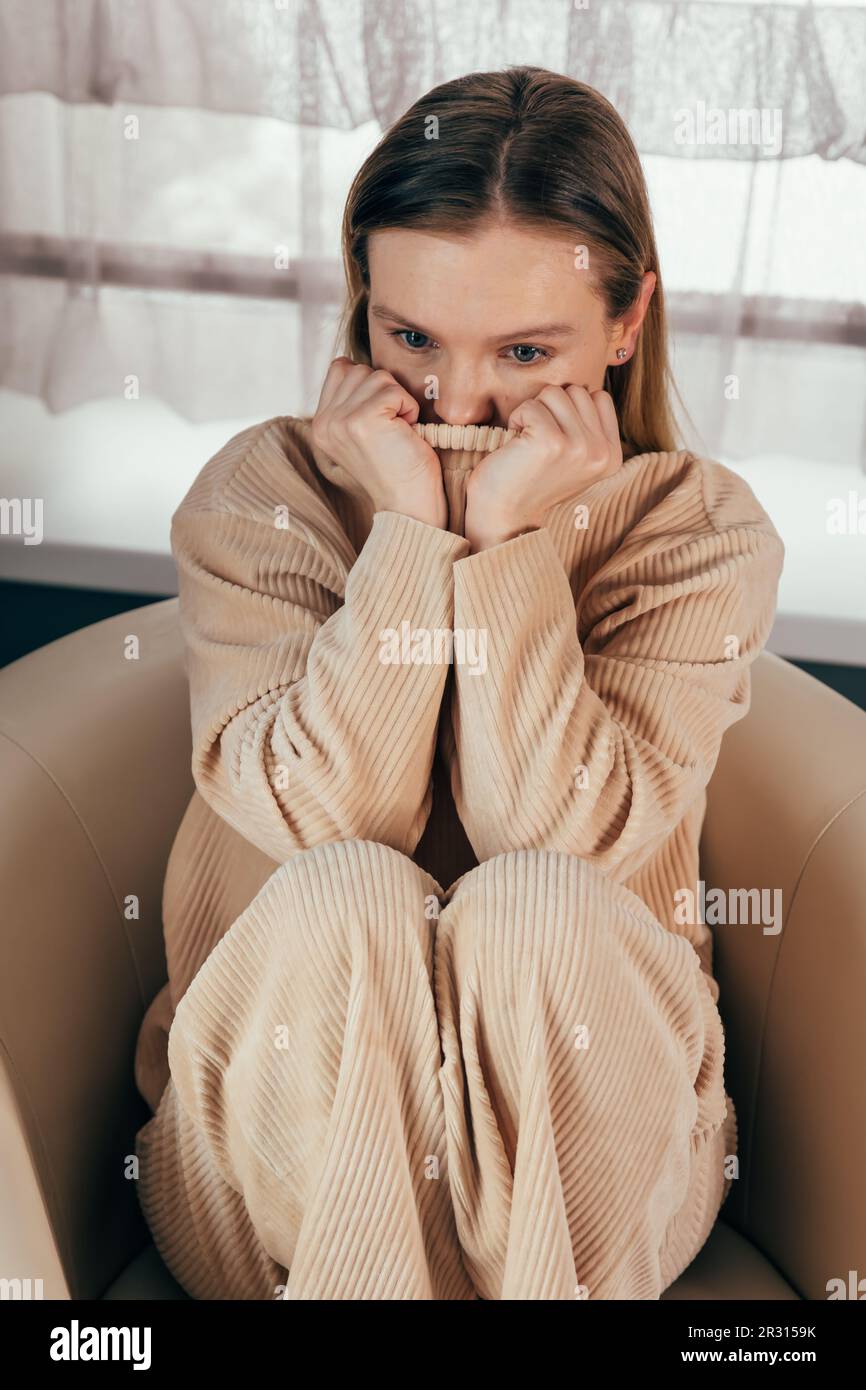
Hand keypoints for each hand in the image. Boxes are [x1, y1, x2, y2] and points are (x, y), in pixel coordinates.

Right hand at [311, 357, 446, 529]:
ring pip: (377, 376)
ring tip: (398, 433)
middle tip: (391, 430)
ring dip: (398, 401)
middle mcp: (324, 421)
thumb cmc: (399, 467)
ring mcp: (340, 420)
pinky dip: (409, 409)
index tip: (380, 421)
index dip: (369, 387)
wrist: (409, 506)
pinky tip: (405, 434)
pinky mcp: (362, 419)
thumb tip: (360, 366)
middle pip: (360, 369)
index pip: (341, 368)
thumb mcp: (363, 430)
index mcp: (320, 424)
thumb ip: (352, 400)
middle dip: (384, 393)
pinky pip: (394, 389)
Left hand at [463, 385, 622, 552]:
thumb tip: (584, 387)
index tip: (556, 438)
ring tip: (528, 440)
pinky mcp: (552, 442)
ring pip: (555, 392)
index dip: (570, 408)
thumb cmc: (531, 479)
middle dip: (551, 408)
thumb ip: (588, 425)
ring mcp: (579, 447)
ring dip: (534, 411)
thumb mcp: (575, 455)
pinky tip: (516, 444)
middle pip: (577, 391)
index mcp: (612, 455)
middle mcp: (601, 452)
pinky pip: (532, 405)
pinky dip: (517, 419)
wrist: (504, 515)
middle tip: (538, 440)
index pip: (599, 397)